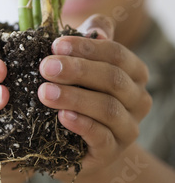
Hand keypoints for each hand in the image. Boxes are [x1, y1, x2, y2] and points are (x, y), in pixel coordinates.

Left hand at [38, 14, 151, 174]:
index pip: (116, 53)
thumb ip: (90, 37)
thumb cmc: (78, 89)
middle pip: (113, 79)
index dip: (86, 47)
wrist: (73, 139)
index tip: (55, 45)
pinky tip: (62, 116)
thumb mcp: (82, 60)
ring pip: (108, 108)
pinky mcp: (112, 152)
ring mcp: (128, 128)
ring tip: (45, 92)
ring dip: (74, 97)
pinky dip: (82, 125)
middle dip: (77, 70)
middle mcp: (138, 99)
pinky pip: (102, 137)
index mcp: (134, 72)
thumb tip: (99, 31)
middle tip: (45, 67)